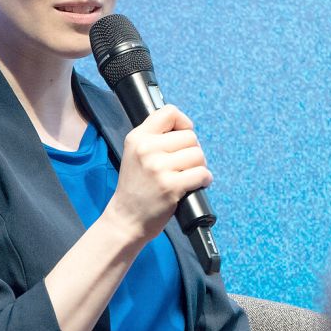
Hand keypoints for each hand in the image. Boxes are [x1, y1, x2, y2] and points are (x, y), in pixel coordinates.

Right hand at [103, 105, 211, 244]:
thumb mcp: (135, 154)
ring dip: (199, 166)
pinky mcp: (170, 186)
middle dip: (192, 151)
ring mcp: (158, 168)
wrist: (125, 218)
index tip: (181, 136)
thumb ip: (154, 137)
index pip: (170, 112)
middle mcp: (146, 149)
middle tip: (182, 165)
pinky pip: (202, 173)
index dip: (182, 123)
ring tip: (186, 176)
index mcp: (137, 137)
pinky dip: (204, 180)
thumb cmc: (135, 187)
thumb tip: (185, 127)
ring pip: (198, 154)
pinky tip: (195, 185)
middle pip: (190, 136)